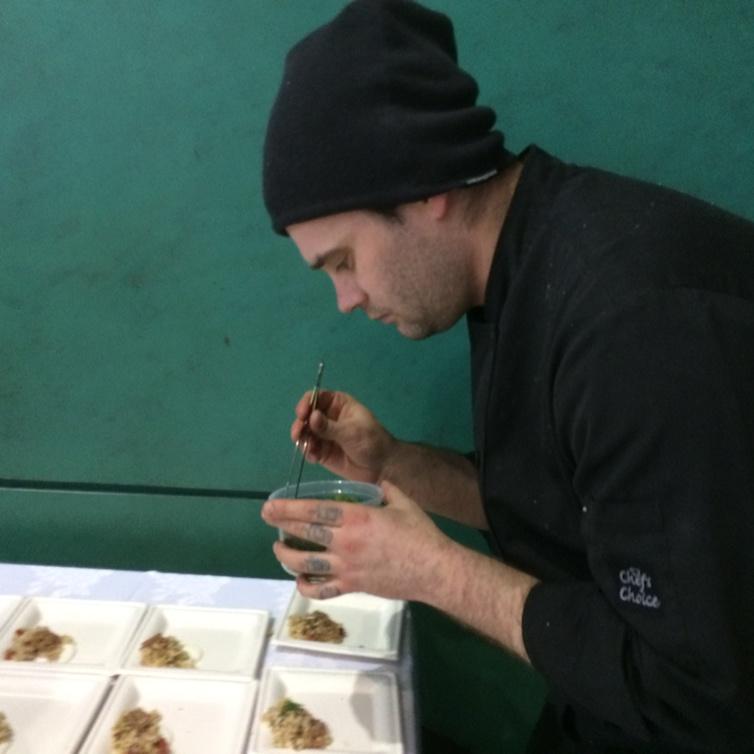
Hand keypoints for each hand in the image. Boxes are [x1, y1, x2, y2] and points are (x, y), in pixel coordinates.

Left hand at [261, 481, 450, 600]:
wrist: (434, 570)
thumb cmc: (420, 533)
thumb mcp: (402, 502)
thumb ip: (384, 489)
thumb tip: (376, 483)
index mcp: (356, 518)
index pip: (314, 510)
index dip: (289, 508)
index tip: (271, 505)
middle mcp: (345, 543)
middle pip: (304, 533)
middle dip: (281, 525)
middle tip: (267, 518)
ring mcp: (346, 568)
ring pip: (305, 564)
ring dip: (286, 555)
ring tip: (278, 548)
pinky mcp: (351, 586)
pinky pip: (322, 589)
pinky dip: (306, 585)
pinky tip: (300, 578)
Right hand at [291, 390, 395, 482]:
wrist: (381, 467)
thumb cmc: (372, 441)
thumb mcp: (352, 432)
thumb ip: (330, 427)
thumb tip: (311, 417)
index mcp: (338, 404)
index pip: (316, 397)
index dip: (306, 403)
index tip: (302, 414)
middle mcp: (327, 416)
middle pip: (306, 415)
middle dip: (300, 424)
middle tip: (299, 434)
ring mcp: (323, 434)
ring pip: (304, 432)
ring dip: (302, 439)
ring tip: (309, 449)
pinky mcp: (321, 451)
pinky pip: (308, 449)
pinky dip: (307, 452)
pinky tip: (314, 458)